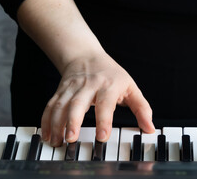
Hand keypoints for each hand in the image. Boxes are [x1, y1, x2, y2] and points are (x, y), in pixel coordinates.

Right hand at [40, 51, 154, 145]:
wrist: (86, 55)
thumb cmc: (112, 74)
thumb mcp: (131, 87)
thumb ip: (141, 108)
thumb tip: (150, 128)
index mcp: (109, 85)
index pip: (105, 103)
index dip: (103, 120)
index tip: (101, 137)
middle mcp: (89, 85)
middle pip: (78, 103)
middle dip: (72, 121)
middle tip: (71, 139)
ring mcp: (72, 87)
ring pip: (61, 105)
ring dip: (56, 123)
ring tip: (57, 141)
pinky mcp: (60, 91)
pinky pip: (51, 105)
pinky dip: (47, 120)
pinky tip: (47, 134)